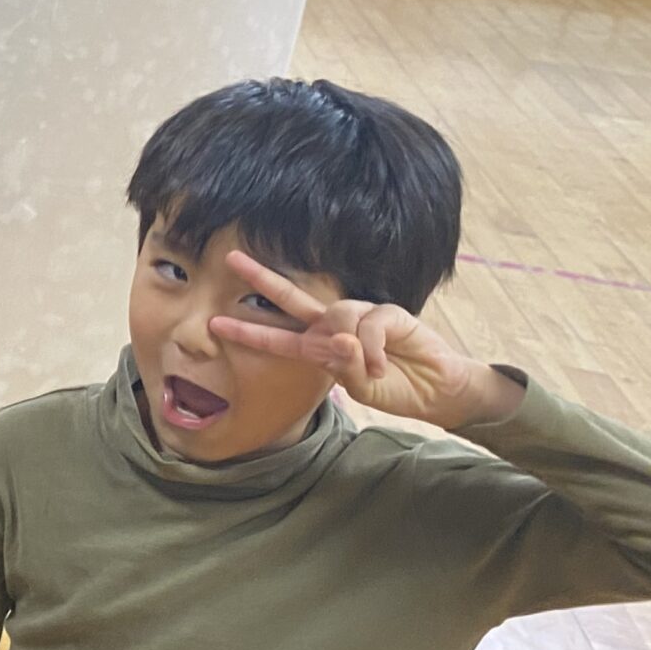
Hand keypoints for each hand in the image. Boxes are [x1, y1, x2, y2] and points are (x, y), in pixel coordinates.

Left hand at [209, 251, 520, 431]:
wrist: (436, 390)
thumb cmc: (393, 387)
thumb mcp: (360, 387)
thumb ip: (345, 367)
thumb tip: (341, 341)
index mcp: (319, 347)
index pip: (278, 337)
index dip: (248, 331)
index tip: (214, 324)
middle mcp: (336, 325)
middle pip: (293, 297)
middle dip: (262, 278)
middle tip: (231, 259)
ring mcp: (362, 316)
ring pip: (337, 315)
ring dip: (351, 346)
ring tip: (373, 369)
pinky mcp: (389, 313)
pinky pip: (370, 323)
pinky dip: (373, 346)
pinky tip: (382, 363)